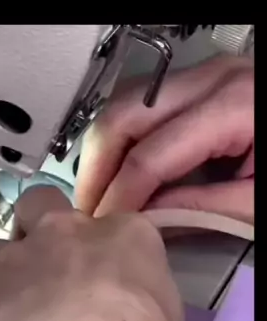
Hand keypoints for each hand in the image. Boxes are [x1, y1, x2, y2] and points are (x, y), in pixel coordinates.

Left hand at [0, 187, 183, 320]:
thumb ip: (143, 307)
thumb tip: (130, 318)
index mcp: (125, 239)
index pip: (114, 230)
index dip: (104, 250)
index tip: (102, 274)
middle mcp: (65, 237)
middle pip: (42, 209)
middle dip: (35, 223)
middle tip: (33, 248)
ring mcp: (13, 265)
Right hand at [75, 55, 253, 222]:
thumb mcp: (258, 200)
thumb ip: (201, 211)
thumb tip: (147, 223)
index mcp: (232, 107)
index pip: (149, 157)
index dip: (118, 198)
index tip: (103, 228)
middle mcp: (212, 81)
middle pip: (124, 115)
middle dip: (96, 168)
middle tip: (86, 211)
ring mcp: (205, 77)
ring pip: (126, 104)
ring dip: (103, 150)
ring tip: (98, 195)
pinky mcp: (202, 86)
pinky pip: (144, 106)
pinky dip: (123, 140)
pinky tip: (120, 174)